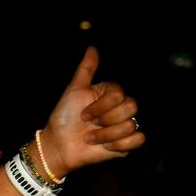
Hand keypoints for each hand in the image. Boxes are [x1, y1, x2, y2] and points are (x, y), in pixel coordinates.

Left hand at [39, 46, 143, 176]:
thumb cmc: (64, 118)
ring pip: (131, 125)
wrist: (58, 146)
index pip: (119, 95)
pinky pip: (138, 140)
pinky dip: (119, 145)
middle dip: (105, 120)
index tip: (83, 114)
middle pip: (130, 108)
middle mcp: (120, 109)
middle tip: (88, 125)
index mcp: (111, 95)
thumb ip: (86, 70)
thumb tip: (92, 48)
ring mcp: (124, 126)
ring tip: (90, 138)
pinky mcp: (125, 144)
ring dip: (105, 135)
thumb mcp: (73, 90)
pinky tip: (105, 147)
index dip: (100, 107)